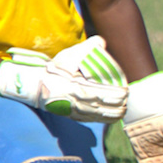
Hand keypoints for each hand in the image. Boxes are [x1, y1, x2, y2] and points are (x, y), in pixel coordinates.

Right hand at [0, 43, 127, 121]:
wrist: (35, 84)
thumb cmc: (55, 69)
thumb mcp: (69, 55)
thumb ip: (88, 47)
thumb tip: (102, 42)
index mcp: (80, 87)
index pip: (106, 94)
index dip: (119, 94)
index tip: (127, 91)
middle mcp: (79, 101)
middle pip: (106, 107)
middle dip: (120, 105)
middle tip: (127, 100)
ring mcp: (76, 111)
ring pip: (100, 116)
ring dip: (114, 114)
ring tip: (123, 110)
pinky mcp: (72, 116)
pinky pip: (91, 120)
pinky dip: (103, 119)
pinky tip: (112, 118)